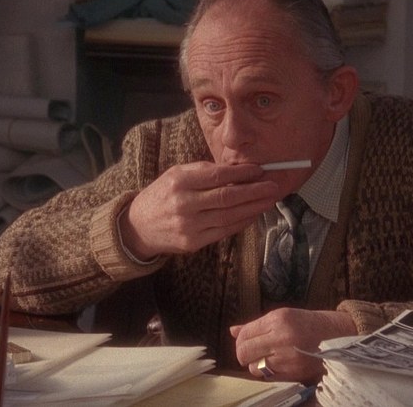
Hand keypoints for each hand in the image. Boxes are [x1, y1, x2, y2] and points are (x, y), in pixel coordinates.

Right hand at [120, 161, 278, 257]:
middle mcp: (184, 204)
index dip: (241, 173)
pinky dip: (241, 222)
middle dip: (254, 191)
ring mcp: (189, 226)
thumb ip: (204, 170)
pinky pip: (224, 232)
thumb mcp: (176, 174)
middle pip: (227, 197)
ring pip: (229, 216)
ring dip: (253, 208)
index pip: (217, 176)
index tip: (259, 170)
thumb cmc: (162, 195)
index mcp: (179, 182)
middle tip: (273, 186)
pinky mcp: (193, 243)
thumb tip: (236, 170)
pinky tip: (253, 214)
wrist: (139, 226)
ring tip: (269, 200)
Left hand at [230, 308, 356, 383]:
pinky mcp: (293, 372)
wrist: (334, 335)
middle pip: (245, 352)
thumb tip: (232, 331)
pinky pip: (268, 377)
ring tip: (266, 358)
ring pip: (254, 367)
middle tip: (250, 352)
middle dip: (243, 353)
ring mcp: (287, 357)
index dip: (240, 339)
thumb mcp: (281, 316)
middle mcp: (282, 338)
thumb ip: (255, 325)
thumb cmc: (306, 323)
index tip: (244, 341)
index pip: (245, 334)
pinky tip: (276, 364)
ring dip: (256, 364)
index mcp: (278, 320)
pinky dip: (267, 372)